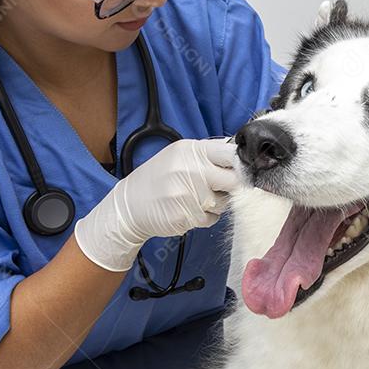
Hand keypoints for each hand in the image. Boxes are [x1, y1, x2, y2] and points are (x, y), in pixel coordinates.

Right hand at [74, 138, 239, 270]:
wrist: (129, 205)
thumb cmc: (158, 179)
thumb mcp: (178, 156)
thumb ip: (207, 155)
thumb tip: (239, 158)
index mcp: (190, 151)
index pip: (230, 154)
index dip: (239, 164)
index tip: (238, 170)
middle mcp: (191, 170)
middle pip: (233, 180)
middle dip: (231, 186)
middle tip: (220, 187)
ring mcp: (188, 195)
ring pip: (224, 202)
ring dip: (216, 203)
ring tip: (196, 198)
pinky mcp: (187, 216)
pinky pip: (211, 218)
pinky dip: (205, 217)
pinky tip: (189, 209)